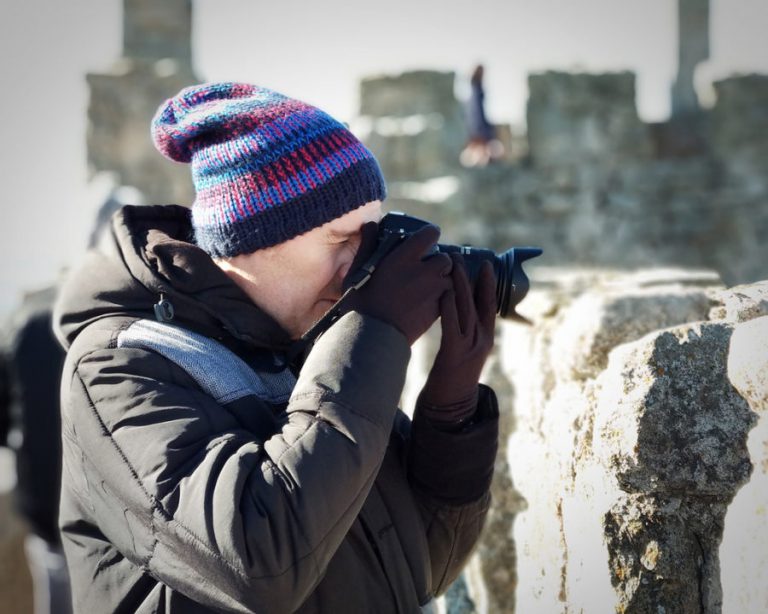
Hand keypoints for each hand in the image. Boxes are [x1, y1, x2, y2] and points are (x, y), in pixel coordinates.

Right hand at [343, 224, 452, 344]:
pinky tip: (428, 304)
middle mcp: (423, 271)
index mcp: (404, 257)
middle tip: (427, 269)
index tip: (426, 240)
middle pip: (445, 258)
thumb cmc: (359, 302)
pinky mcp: (437, 311)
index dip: (430, 235)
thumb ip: (367, 245)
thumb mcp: (358, 270)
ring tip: (430, 288)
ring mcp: (433, 292)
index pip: (430, 234)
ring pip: (451, 280)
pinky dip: (443, 298)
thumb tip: (370, 225)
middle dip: (439, 262)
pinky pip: (449, 298)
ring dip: (444, 281)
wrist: (371, 337)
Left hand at [418, 255, 495, 423]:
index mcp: (485, 338)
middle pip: (479, 303)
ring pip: (467, 310)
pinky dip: (449, 308)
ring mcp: (470, 347)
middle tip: (468, 257)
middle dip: (473, 279)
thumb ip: (463, 331)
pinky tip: (444, 293)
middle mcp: (482, 340)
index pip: (489, 306)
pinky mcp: (455, 353)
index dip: (488, 284)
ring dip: (461, 287)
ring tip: (455, 266)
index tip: (485, 264)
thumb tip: (455, 308)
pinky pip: (452, 326)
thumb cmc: (453, 376)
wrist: (451, 405)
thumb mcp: (463, 350)